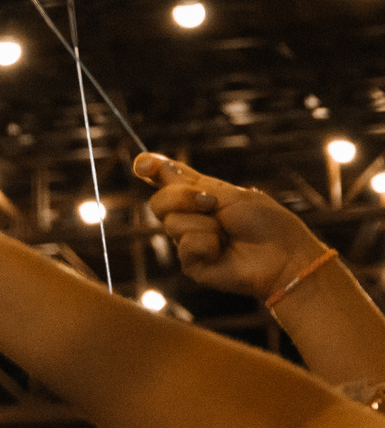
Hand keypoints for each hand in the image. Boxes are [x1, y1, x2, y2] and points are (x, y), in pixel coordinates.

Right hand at [135, 152, 330, 301]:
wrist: (283, 255)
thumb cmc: (265, 222)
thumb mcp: (229, 194)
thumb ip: (193, 184)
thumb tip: (161, 168)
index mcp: (199, 196)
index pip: (165, 180)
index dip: (150, 169)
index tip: (144, 164)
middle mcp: (189, 217)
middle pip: (159, 201)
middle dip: (181, 198)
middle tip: (212, 204)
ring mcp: (188, 240)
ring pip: (172, 223)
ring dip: (204, 223)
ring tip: (227, 233)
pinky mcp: (191, 263)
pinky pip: (185, 245)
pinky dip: (207, 244)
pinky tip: (222, 251)